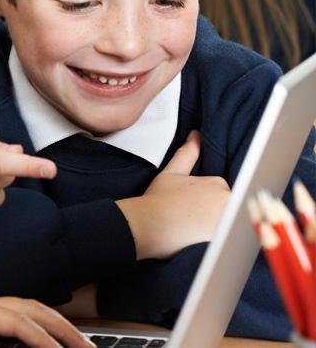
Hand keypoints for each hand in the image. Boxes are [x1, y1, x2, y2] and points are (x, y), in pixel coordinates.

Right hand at [115, 131, 228, 259]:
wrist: (147, 226)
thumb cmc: (156, 201)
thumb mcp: (170, 173)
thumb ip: (187, 154)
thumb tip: (196, 135)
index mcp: (218, 183)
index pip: (219, 193)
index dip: (203, 203)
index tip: (188, 211)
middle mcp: (228, 201)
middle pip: (226, 208)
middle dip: (211, 215)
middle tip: (188, 222)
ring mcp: (229, 222)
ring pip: (228, 225)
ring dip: (215, 229)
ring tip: (193, 234)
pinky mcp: (226, 241)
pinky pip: (229, 241)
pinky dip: (219, 242)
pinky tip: (200, 242)